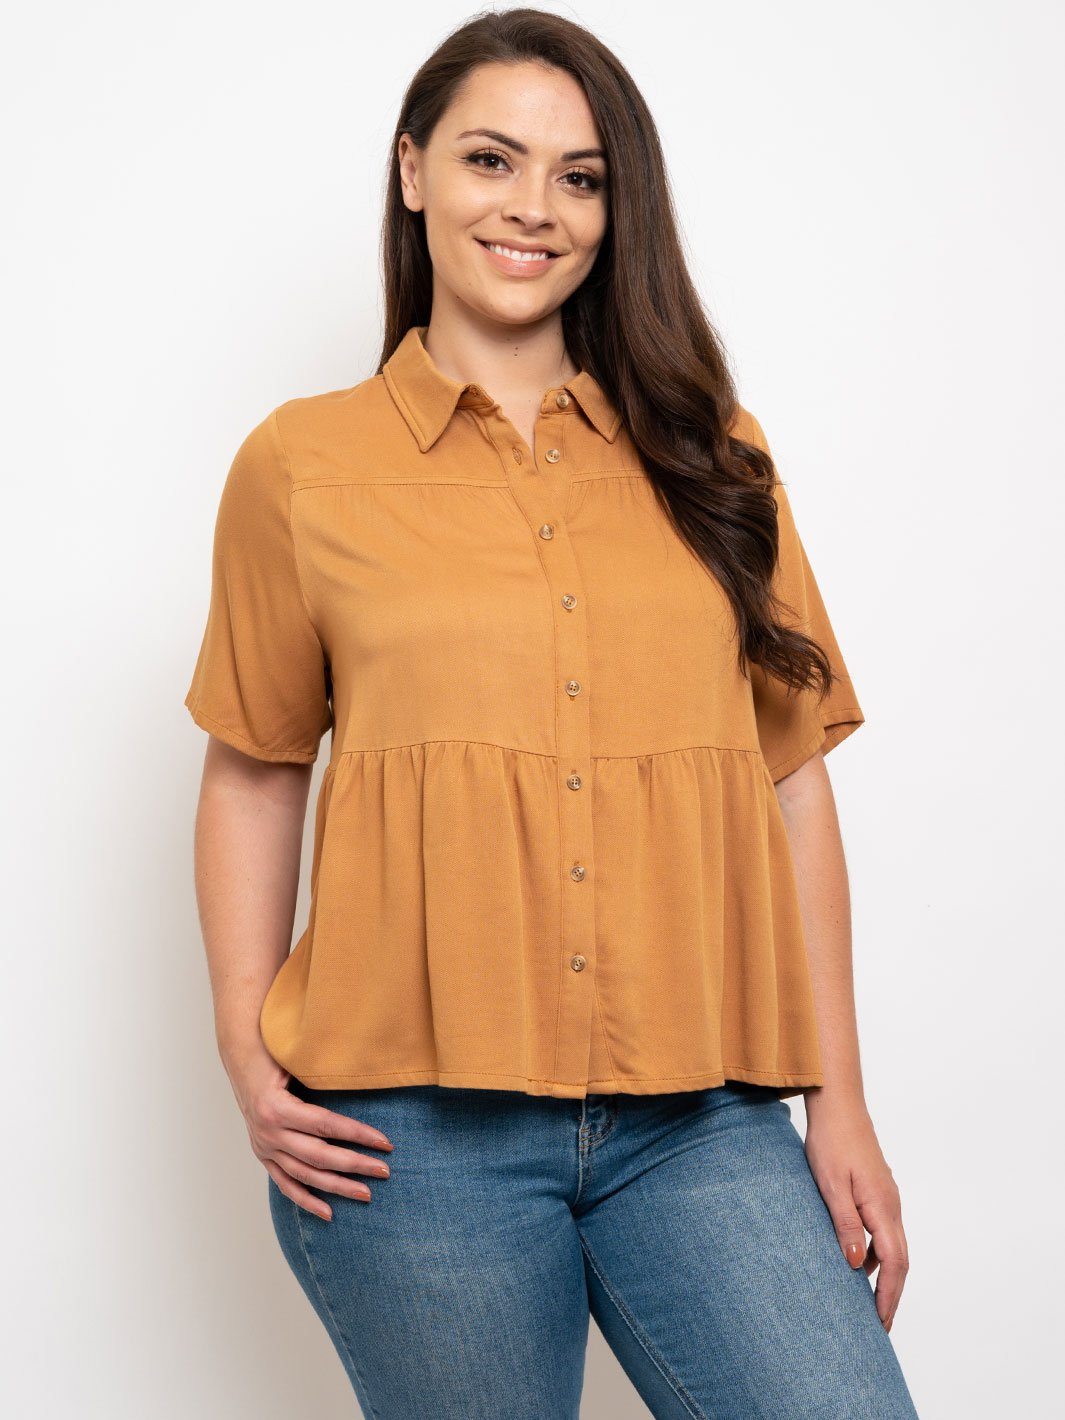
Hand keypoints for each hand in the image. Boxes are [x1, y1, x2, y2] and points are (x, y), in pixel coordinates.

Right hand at [223, 1040, 393, 1221]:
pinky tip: (329, 1213)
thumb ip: (321, 1073)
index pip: (325, 1125)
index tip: (385, 1142)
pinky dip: (306, 1199)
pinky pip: (285, 1183)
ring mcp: (264, 1147)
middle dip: (354, 1164)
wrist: (241, 1054)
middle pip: (318, 1155)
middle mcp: (268, 1132)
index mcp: (277, 1107)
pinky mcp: (263, 1155)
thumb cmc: (275, 1050)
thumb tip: (361, 1077)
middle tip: (384, 1171)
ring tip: (366, 1193)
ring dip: (337, 1186)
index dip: (357, 1134)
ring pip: (304, 1174)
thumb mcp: (296, 1058)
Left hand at [803, 1091, 908, 1331]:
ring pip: (893, 1245)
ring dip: (885, 1274)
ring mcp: (887, 1196)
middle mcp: (891, 1204)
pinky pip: (884, 1230)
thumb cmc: (831, 1142)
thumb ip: (846, 1225)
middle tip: (880, 1325)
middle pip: (900, 1260)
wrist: (838, 1104)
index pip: (895, 1264)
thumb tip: (858, 1267)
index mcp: (882, 1207)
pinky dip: (878, 1252)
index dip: (889, 1297)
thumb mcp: (831, 1186)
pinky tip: (859, 1259)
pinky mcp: (878, 1189)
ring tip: (868, 1300)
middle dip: (891, 1294)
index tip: (881, 1325)